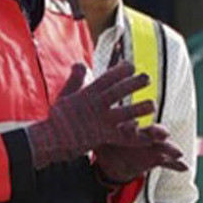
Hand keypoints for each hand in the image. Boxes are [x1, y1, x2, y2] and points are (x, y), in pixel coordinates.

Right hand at [27, 63, 153, 166]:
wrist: (49, 139)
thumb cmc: (58, 118)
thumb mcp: (64, 94)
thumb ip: (75, 79)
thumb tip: (80, 63)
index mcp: (88, 94)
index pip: (106, 78)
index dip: (120, 70)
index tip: (131, 65)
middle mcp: (96, 105)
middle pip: (118, 92)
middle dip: (133, 84)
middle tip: (148, 78)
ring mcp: (100, 121)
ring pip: (124, 113)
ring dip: (139, 109)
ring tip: (153, 105)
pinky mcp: (102, 136)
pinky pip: (122, 137)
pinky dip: (136, 138)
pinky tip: (149, 138)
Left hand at [93, 126, 187, 181]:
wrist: (112, 160)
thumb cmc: (105, 143)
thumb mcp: (98, 139)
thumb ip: (93, 132)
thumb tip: (82, 115)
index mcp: (126, 131)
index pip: (129, 127)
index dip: (131, 128)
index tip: (132, 127)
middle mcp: (140, 136)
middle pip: (150, 132)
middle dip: (157, 133)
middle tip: (164, 134)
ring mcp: (149, 148)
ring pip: (161, 146)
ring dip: (169, 149)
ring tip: (178, 153)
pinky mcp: (154, 159)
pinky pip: (166, 162)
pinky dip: (176, 165)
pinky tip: (185, 167)